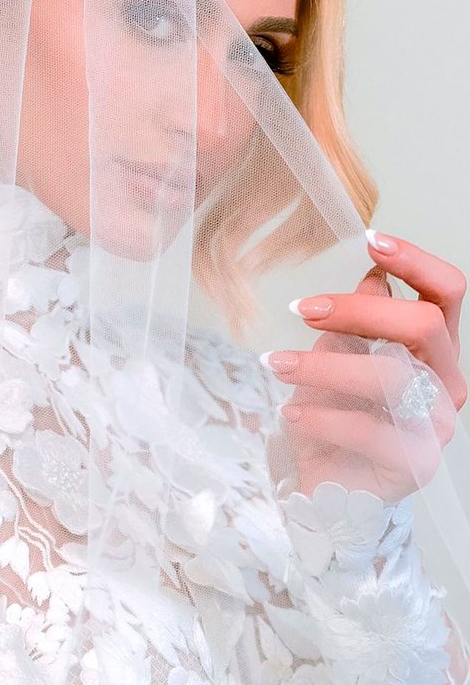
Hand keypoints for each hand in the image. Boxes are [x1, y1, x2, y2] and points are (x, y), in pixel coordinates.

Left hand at [262, 231, 466, 503]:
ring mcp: (437, 424)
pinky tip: (290, 413)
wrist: (331, 482)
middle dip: (356, 309)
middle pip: (421, 323)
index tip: (369, 240)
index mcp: (435, 346)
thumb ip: (361, 315)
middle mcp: (447, 381)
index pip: (447, 291)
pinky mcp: (416, 463)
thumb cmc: (338, 408)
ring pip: (391, 375)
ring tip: (275, 364)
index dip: (415, 260)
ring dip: (322, 365)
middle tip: (301, 310)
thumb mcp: (342, 351)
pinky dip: (321, 416)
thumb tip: (373, 273)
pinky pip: (370, 430)